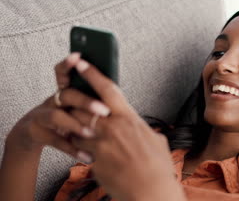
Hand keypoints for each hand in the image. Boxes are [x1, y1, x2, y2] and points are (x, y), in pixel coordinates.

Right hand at [6, 53, 110, 160]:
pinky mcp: (37, 132)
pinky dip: (73, 149)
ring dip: (76, 125)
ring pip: (57, 116)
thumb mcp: (77, 105)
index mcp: (65, 89)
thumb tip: (117, 92)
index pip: (65, 71)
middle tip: (104, 111)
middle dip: (85, 101)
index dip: (69, 64)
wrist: (36, 133)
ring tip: (91, 133)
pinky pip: (56, 141)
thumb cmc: (67, 116)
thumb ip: (92, 95)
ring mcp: (42, 115)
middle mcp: (53, 99)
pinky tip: (88, 156)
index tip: (78, 56)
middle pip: (68, 94)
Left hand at [69, 59, 185, 200]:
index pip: (107, 89)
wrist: (151, 192)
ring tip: (76, 129)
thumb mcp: (156, 140)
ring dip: (74, 126)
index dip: (92, 73)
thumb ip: (142, 129)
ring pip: (77, 127)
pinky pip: (81, 150)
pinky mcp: (94, 160)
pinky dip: (80, 149)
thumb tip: (139, 126)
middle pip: (84, 106)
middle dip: (75, 102)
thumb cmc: (158, 167)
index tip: (81, 62)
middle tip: (70, 99)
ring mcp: (101, 144)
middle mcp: (112, 127)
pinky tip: (88, 154)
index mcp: (129, 118)